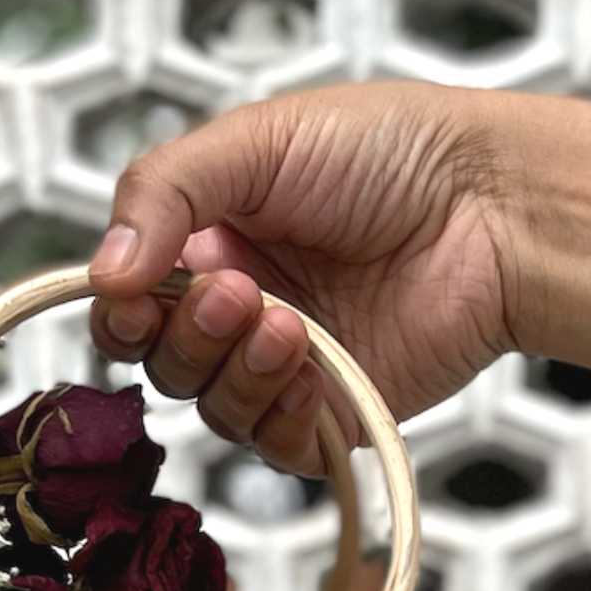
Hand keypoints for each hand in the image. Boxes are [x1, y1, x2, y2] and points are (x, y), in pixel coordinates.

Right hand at [86, 77, 526, 480]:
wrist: (491, 206)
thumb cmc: (389, 153)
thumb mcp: (254, 142)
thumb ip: (162, 194)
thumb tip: (100, 273)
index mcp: (212, 238)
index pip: (128, 300)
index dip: (120, 308)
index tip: (133, 293)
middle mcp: (242, 307)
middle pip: (162, 361)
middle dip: (186, 334)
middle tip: (238, 290)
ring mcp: (288, 367)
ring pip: (213, 409)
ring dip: (235, 369)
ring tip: (288, 321)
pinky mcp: (336, 415)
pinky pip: (276, 447)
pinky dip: (277, 413)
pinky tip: (309, 365)